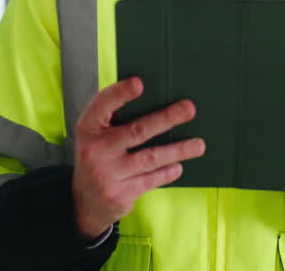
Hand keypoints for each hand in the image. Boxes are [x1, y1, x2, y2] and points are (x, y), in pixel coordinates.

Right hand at [71, 77, 205, 239]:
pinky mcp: (120, 194)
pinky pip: (151, 180)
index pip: (102, 106)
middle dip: (166, 118)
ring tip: (198, 144)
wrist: (85, 201)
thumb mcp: (96, 134)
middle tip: (189, 108)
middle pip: (136, 130)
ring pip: (150, 157)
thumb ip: (114, 117)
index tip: (139, 83)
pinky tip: (179, 165)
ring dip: (178, 150)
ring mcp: (107, 174)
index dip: (120, 94)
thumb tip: (155, 97)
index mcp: (88, 128)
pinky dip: (167, 172)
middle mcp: (95, 150)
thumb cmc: (98, 156)